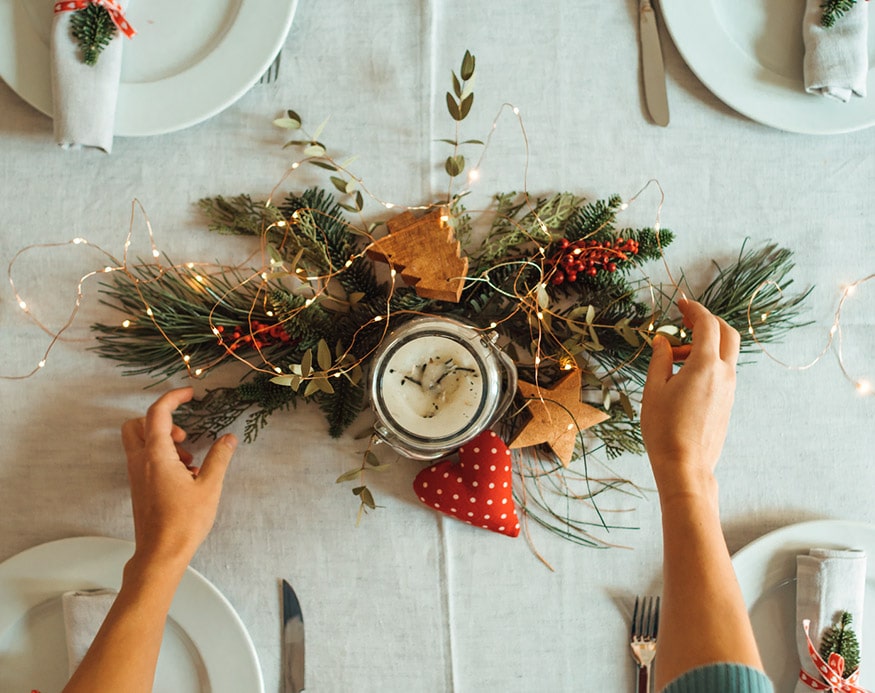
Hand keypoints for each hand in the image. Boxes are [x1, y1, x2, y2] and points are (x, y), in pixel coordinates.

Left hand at [121, 387, 236, 566]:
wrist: (161, 553)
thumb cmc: (185, 521)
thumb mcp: (210, 486)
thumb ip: (219, 458)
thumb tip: (229, 438)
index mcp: (156, 456)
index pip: (157, 413)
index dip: (173, 398)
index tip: (190, 394)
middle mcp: (140, 462)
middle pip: (136, 425)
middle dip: (159, 420)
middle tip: (183, 434)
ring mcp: (136, 476)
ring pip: (139, 443)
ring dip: (162, 440)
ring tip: (189, 460)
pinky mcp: (139, 488)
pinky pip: (143, 460)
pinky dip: (161, 457)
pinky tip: (184, 476)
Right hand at [640, 299, 739, 495]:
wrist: (685, 465)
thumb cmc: (664, 428)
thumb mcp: (654, 389)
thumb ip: (660, 359)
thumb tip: (662, 341)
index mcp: (705, 365)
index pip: (707, 324)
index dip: (694, 309)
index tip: (681, 303)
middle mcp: (724, 374)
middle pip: (728, 333)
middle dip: (709, 321)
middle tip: (686, 320)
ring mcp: (729, 389)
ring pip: (725, 353)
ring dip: (704, 345)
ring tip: (673, 357)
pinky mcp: (728, 402)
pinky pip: (722, 371)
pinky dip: (707, 362)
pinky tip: (683, 375)